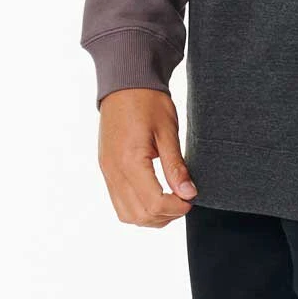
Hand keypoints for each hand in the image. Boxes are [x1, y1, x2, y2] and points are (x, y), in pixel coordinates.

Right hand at [97, 88, 196, 226]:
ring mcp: (106, 171)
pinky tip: (154, 195)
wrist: (125, 82)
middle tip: (184, 200)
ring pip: (126, 214)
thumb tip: (188, 193)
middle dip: (165, 216)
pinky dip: (137, 208)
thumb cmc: (148, 100)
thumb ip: (176, 165)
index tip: (191, 198)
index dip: (176, 208)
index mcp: (129, 160)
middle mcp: (113, 171)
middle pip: (138, 215)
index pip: (153, 203)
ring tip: (170, 201)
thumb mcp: (167, 130)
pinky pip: (118, 202)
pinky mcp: (106, 169)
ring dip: (150, 216)